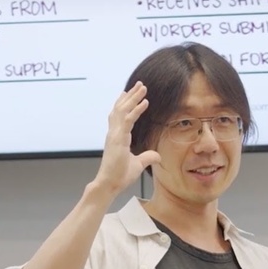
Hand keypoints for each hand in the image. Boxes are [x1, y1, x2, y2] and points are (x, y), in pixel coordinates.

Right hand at [95, 81, 160, 195]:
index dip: (127, 104)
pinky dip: (136, 110)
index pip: (121, 116)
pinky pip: (127, 120)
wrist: (110, 184)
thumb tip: (157, 156)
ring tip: (142, 87)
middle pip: (121, 109)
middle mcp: (114, 133)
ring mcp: (114, 135)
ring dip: (133, 98)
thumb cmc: (119, 176)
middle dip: (130, 96)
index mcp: (116, 137)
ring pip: (123, 110)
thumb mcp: (138, 164)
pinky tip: (144, 102)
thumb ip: (147, 157)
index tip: (133, 94)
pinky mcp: (118, 139)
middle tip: (140, 84)